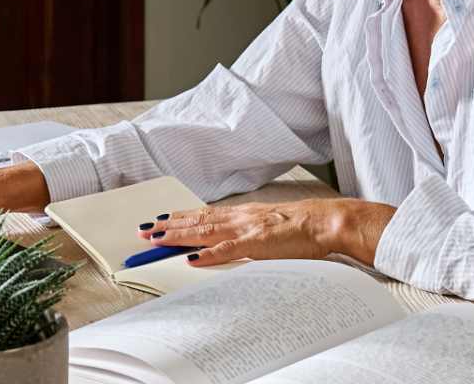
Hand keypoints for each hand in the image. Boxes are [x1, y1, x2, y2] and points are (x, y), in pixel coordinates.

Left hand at [136, 198, 394, 267]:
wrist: (329, 222)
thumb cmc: (306, 228)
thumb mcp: (272, 228)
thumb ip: (251, 234)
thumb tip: (233, 243)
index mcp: (246, 214)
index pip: (206, 216)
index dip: (181, 218)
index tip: (159, 221)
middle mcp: (242, 217)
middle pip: (198, 221)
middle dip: (169, 226)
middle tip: (144, 231)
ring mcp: (249, 229)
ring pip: (206, 231)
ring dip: (179, 236)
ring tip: (155, 239)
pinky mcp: (259, 243)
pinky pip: (229, 250)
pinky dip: (209, 253)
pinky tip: (192, 258)